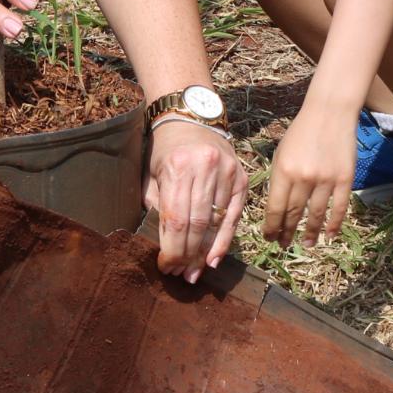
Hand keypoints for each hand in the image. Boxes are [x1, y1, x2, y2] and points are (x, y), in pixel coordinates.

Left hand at [144, 119, 244, 283]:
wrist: (191, 116)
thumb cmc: (165, 149)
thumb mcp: (152, 173)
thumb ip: (157, 205)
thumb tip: (163, 244)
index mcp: (176, 167)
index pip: (175, 219)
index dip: (171, 250)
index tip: (165, 267)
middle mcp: (204, 168)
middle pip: (197, 225)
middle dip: (188, 256)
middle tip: (181, 276)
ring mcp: (226, 172)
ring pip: (216, 223)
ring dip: (205, 253)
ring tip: (196, 274)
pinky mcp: (241, 176)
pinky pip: (233, 215)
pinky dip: (224, 239)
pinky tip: (215, 259)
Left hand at [262, 104, 354, 248]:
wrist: (329, 112)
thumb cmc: (301, 132)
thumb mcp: (281, 152)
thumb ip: (279, 179)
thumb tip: (277, 207)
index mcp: (283, 170)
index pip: (275, 208)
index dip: (271, 226)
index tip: (269, 237)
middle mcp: (303, 178)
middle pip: (293, 214)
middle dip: (286, 232)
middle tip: (284, 244)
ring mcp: (325, 179)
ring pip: (315, 214)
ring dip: (310, 232)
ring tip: (307, 243)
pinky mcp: (344, 179)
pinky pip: (339, 208)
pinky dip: (334, 224)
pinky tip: (329, 235)